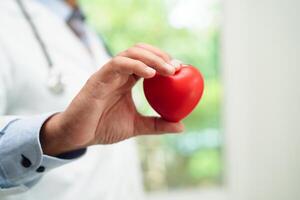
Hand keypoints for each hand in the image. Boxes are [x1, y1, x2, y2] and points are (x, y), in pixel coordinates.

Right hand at [41, 43, 183, 155]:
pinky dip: (136, 65)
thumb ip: (157, 125)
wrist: (78, 136)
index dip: (164, 61)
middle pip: (141, 51)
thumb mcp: (136, 126)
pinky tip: (151, 74)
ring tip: (169, 70)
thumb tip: (181, 126)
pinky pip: (117, 64)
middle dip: (161, 55)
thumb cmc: (103, 128)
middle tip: (177, 68)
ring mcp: (107, 74)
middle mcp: (118, 73)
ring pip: (130, 53)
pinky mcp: (98, 79)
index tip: (181, 69)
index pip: (147, 61)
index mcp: (126, 80)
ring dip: (152, 58)